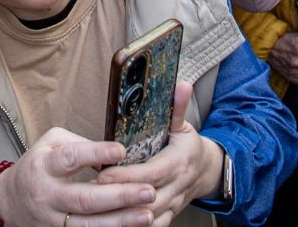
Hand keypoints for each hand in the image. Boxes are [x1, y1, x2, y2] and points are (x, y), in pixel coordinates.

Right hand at [0, 127, 155, 226]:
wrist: (9, 201)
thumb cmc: (38, 165)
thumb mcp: (51, 143)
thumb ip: (80, 144)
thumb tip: (115, 153)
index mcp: (44, 165)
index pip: (70, 158)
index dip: (95, 154)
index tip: (121, 151)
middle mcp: (47, 195)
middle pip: (84, 198)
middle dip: (119, 196)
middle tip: (148, 191)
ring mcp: (52, 219)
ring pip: (88, 224)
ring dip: (120, 221)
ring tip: (147, 215)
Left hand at [96, 83, 224, 224]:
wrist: (206, 172)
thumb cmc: (188, 146)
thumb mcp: (184, 126)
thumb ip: (177, 108)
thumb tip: (181, 84)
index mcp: (178, 163)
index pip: (151, 172)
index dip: (127, 174)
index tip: (103, 172)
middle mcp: (177, 187)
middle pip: (147, 198)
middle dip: (119, 197)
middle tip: (91, 191)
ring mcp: (173, 205)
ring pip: (148, 217)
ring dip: (123, 216)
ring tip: (95, 210)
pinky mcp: (167, 216)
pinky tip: (111, 223)